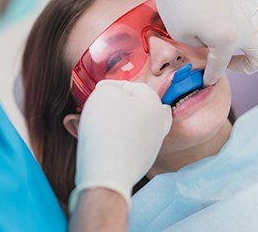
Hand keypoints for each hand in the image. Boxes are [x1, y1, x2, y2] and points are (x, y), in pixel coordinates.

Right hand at [69, 80, 171, 210]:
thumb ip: (110, 87)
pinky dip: (120, 139)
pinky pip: (131, 144)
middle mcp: (158, 124)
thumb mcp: (105, 93)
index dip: (114, 86)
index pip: (135, 87)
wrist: (108, 171)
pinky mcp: (142, 162)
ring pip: (138, 126)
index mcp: (154, 104)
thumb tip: (110, 92)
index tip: (98, 91)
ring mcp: (152, 145)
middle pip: (142, 107)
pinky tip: (107, 140)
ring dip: (121, 122)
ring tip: (103, 122)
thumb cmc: (107, 127)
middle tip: (106, 106)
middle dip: (123, 104)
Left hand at [115, 0, 257, 85]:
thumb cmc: (174, 0)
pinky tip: (247, 17)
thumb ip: (201, 46)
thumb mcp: (181, 35)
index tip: (206, 81)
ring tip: (243, 41)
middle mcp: (246, 24)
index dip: (211, 76)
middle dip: (247, 67)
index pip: (220, 66)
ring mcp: (251, 4)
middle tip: (230, 65)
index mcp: (226, 39)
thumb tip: (210, 45)